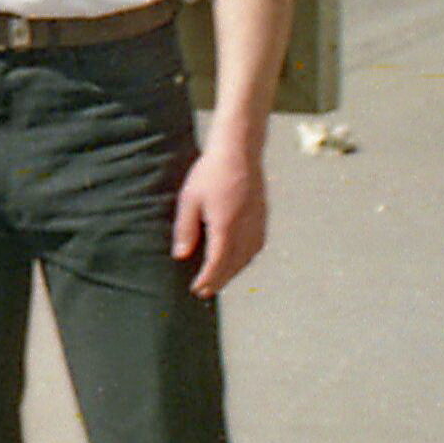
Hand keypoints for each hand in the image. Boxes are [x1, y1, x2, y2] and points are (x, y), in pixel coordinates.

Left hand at [169, 130, 268, 297]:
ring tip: (218, 279)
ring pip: (247, 258)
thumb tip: (181, 255)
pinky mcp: (262, 218)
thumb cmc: (211, 172)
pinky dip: (245, 259)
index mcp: (226, 226)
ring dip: (233, 272)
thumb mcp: (190, 199)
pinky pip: (256, 247)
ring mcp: (257, 224)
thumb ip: (186, 229)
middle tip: (204, 292)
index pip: (217, 263)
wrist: (239, 151)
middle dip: (219, 281)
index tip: (197, 289)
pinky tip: (236, 260)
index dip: (207, 280)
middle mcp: (245, 229)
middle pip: (233, 265)